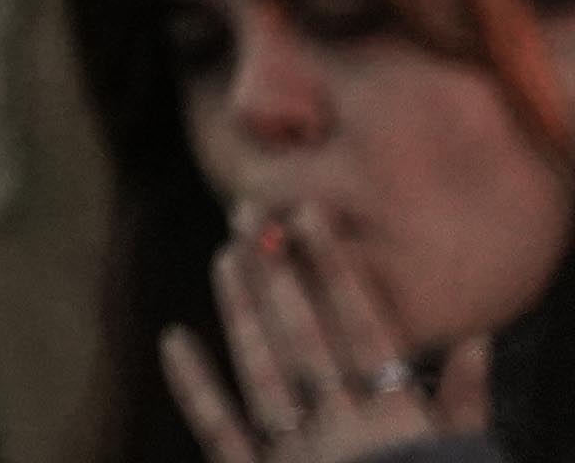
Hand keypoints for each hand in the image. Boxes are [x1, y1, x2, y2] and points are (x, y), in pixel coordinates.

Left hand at [171, 199, 477, 462]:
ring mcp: (298, 460)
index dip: (336, 270)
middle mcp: (344, 435)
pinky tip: (173, 339)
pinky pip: (221, 434)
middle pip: (305, 342)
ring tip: (222, 256)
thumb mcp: (465, 457)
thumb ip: (466, 405)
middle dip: (277, 276)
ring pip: (263, 376)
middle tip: (246, 212)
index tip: (310, 214)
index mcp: (398, 425)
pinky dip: (194, 387)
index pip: (364, 331)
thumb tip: (477, 337)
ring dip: (241, 315)